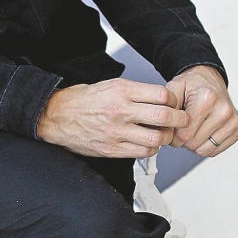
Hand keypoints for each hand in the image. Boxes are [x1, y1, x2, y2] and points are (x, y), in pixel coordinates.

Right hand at [36, 78, 189, 157]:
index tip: (174, 103)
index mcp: (121, 90)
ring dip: (165, 137)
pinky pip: (142, 152)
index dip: (174, 100)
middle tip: (182, 120)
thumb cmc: (80, 100)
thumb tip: (158, 98)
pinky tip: (148, 143)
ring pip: (157, 138)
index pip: (162, 94)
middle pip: (164, 116)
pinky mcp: (112, 149)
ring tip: (164, 134)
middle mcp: (121, 110)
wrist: (55, 116)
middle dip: (179, 119)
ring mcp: (117, 132)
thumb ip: (134, 92)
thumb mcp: (109, 85)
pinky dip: (151, 149)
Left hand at [165, 65, 237, 157]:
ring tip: (192, 129)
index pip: (184, 135)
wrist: (209, 80)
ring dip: (194, 144)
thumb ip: (167, 108)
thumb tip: (166, 130)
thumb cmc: (191, 86)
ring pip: (205, 151)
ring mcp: (232, 121)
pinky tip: (202, 132)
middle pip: (194, 144)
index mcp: (207, 99)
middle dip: (183, 140)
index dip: (173, 135)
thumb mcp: (173, 89)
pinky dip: (205, 146)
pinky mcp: (237, 129)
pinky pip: (215, 151)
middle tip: (181, 128)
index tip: (172, 127)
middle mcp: (223, 110)